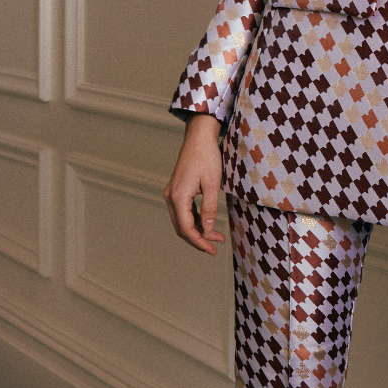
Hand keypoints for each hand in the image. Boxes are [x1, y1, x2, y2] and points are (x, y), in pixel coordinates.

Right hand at [163, 114, 225, 254]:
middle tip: (216, 247)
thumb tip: (209, 229)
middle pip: (182, 228)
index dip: (200, 242)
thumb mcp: (212, 184)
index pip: (186, 229)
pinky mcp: (177, 191)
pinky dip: (196, 220)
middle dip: (199, 239)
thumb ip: (210, 208)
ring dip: (198, 230)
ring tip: (217, 237)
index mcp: (178, 197)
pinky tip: (208, 224)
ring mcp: (172, 194)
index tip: (213, 250)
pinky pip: (184, 212)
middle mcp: (171, 197)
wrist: (199, 138)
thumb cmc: (207, 158)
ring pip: (182, 221)